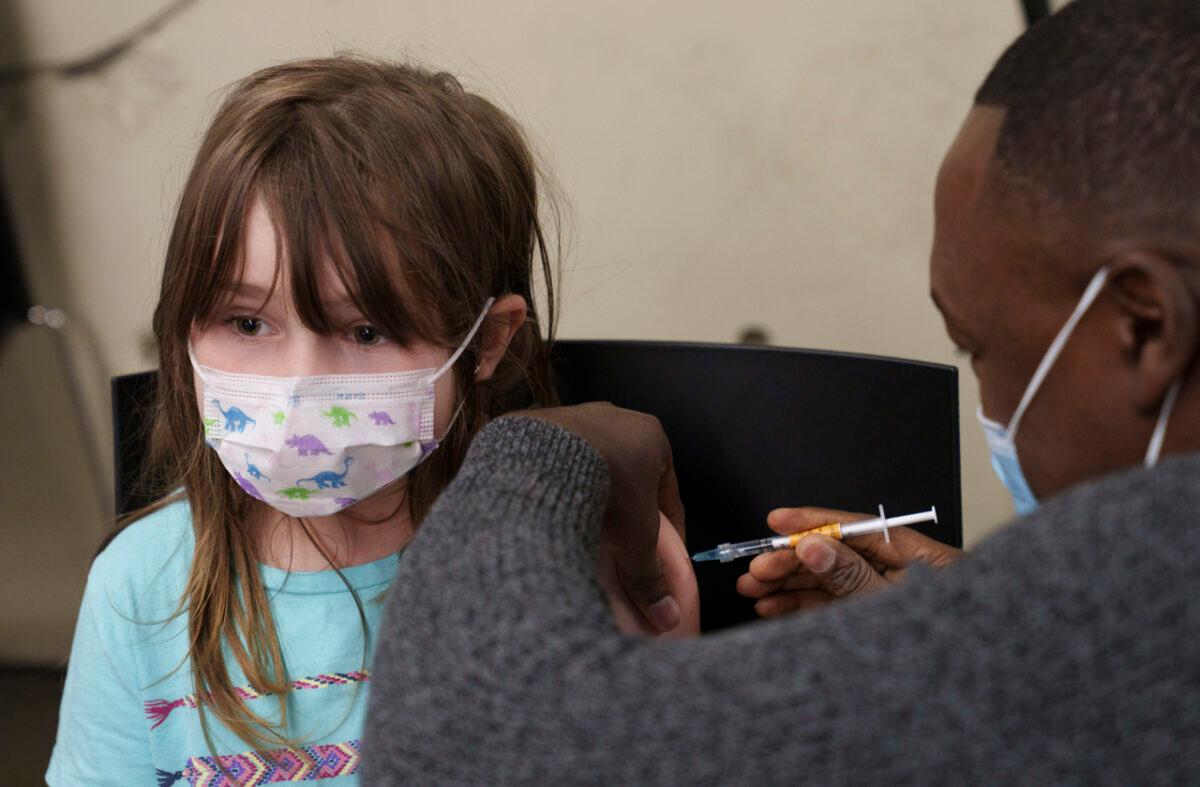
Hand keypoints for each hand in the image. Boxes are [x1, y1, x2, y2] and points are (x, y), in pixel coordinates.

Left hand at [512, 403, 686, 631]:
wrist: (544, 459)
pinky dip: (559, 481)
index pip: (668, 490)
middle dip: (628, 506)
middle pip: (630, 472)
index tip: (664, 555)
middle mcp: (617, 417)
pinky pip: (556, 458)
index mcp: (652, 437)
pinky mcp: (542, 422)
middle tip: (621, 540)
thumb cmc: (607, 491)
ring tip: (583, 523)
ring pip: (592, 461)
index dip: (670, 528)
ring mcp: (576, 415)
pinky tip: (552, 505)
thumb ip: (651, 576)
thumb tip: (669, 619)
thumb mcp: (636, 538)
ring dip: (592, 489)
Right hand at [736, 506, 961, 617]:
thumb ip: (851, 575)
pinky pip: (830, 606)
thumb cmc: (946, 636)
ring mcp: (878, 595)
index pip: (852, 527)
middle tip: (755, 570)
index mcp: (907, 552)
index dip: (810, 521)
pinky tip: (774, 607)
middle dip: (789, 561)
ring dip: (786, 585)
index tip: (776, 521)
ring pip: (825, 581)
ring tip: (753, 591)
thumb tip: (813, 546)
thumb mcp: (891, 603)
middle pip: (832, 554)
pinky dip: (800, 606)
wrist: (984, 684)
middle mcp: (892, 569)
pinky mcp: (869, 619)